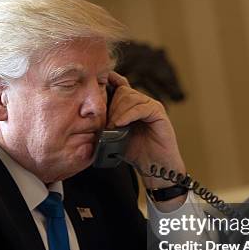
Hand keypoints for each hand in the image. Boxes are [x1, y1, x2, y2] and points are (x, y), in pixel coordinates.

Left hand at [107, 71, 184, 190]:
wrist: (154, 166)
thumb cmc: (136, 152)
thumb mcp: (115, 136)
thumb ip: (106, 123)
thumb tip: (90, 117)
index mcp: (131, 105)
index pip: (120, 86)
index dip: (109, 83)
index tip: (97, 86)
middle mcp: (142, 102)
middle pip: (123, 92)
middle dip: (111, 106)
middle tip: (106, 124)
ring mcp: (151, 106)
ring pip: (130, 98)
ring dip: (117, 112)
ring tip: (112, 127)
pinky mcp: (158, 113)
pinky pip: (141, 108)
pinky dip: (128, 115)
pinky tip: (120, 124)